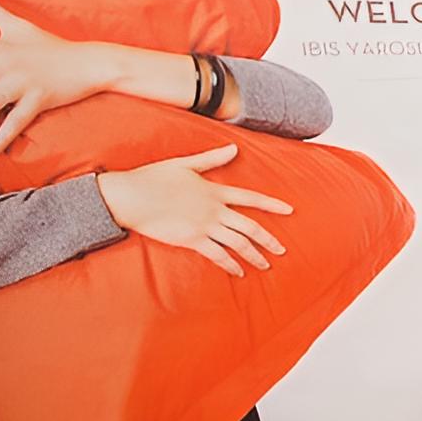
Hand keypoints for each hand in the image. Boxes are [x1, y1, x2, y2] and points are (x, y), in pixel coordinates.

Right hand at [95, 144, 292, 277]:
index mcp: (214, 190)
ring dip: (253, 255)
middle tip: (282, 250)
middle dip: (268, 239)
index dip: (271, 204)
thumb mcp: (185, 164)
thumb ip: (212, 159)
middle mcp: (214, 210)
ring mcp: (204, 226)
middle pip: (249, 227)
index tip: (289, 210)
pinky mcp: (191, 240)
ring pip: (237, 244)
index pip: (250, 198)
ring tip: (265, 265)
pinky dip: (230, 265)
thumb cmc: (154, 178)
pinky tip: (239, 272)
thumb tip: (234, 148)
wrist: (132, 197)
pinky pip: (217, 255)